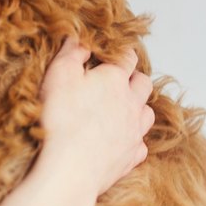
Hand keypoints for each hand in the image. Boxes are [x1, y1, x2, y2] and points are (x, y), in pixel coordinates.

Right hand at [36, 38, 154, 200]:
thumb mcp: (58, 74)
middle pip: (144, 83)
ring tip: (121, 108)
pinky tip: (119, 138)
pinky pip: (141, 143)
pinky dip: (133, 138)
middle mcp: (131, 102)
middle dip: (133, 78)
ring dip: (138, 107)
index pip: (127, 56)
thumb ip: (71, 52)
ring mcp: (135, 131)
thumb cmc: (60, 118)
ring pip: (148, 112)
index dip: (120, 51)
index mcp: (114, 79)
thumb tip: (80, 38)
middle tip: (116, 80)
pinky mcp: (132, 156)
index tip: (112, 52)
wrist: (68, 168)